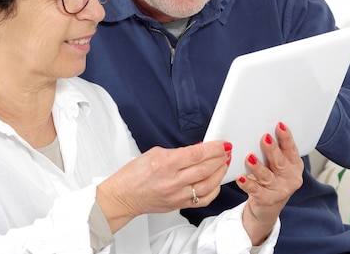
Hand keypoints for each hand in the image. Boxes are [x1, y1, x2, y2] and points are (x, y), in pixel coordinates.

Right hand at [96, 140, 231, 231]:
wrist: (123, 196)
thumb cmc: (134, 174)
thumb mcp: (154, 153)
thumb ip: (178, 151)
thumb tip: (197, 150)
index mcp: (165, 164)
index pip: (197, 154)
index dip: (214, 148)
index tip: (223, 144)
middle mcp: (172, 181)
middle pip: (206, 168)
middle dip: (220, 158)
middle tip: (226, 151)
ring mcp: (177, 195)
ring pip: (208, 184)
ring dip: (220, 173)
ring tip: (224, 164)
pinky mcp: (179, 205)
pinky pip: (203, 200)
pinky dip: (214, 190)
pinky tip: (216, 182)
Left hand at [236, 122, 303, 245]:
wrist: (268, 205)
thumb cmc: (272, 177)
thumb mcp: (276, 163)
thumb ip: (273, 149)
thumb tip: (260, 129)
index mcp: (294, 165)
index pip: (291, 149)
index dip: (286, 137)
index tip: (279, 126)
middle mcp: (290, 177)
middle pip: (280, 162)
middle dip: (272, 149)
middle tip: (264, 138)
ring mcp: (279, 189)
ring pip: (267, 176)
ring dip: (258, 166)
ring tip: (249, 158)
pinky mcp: (267, 199)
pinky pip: (256, 190)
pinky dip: (247, 184)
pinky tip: (240, 178)